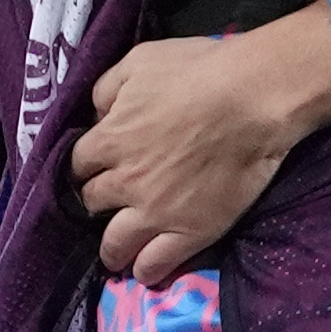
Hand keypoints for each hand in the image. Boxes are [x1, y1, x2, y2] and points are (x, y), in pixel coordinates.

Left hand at [73, 8, 330, 278]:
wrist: (252, 98)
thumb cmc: (199, 71)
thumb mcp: (140, 61)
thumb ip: (107, 88)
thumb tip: (96, 114)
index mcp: (108, 139)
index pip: (77, 165)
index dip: (87, 168)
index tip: (96, 170)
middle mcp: (123, 181)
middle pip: (93, 203)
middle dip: (98, 203)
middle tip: (110, 204)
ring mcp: (154, 212)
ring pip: (114, 243)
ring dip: (112, 248)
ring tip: (118, 253)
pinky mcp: (188, 232)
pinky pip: (154, 264)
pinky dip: (145, 270)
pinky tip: (145, 270)